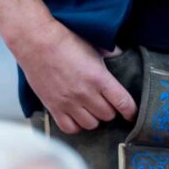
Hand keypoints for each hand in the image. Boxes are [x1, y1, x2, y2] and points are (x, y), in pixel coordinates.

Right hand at [17, 18, 137, 133]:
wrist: (36, 41)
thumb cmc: (66, 40)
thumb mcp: (96, 45)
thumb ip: (113, 55)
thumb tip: (125, 57)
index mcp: (99, 78)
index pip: (123, 103)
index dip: (131, 111)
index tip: (132, 114)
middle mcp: (85, 93)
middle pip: (108, 115)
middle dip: (111, 110)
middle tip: (108, 103)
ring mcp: (68, 102)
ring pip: (91, 124)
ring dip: (95, 118)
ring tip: (92, 108)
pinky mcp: (53, 107)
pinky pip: (70, 128)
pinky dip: (77, 125)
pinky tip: (77, 116)